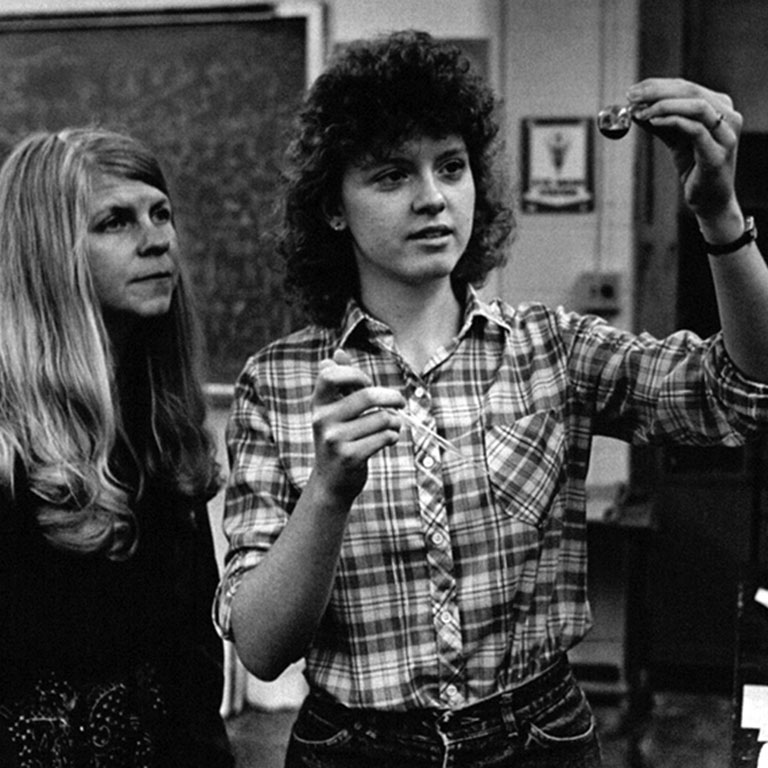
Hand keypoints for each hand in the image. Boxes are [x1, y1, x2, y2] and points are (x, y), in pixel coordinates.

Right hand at [310, 348, 403, 502]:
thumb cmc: (338, 440)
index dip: (355, 374)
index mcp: (318, 404)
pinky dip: (392, 436)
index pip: (330, 375)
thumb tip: (337, 353)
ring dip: (394, 421)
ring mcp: (334, 440)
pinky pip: (383, 437)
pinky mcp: (349, 457)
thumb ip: (339, 383)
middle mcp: (322, 420)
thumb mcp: (334, 411)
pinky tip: (389, 439)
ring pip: (381, 418)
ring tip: (393, 426)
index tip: (367, 384)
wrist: (331, 483)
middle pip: (366, 395)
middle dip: (392, 397)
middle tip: (400, 402)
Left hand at [627, 78, 741, 224]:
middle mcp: (728, 116)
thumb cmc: (694, 167)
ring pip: (696, 106)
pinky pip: (695, 130)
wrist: (709, 200)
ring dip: (663, 105)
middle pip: (691, 91)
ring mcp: (726, 135)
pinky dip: (672, 121)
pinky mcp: (718, 154)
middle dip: (657, 91)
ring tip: (640, 112)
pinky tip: (653, 122)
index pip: (687, 87)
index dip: (657, 85)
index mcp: (720, 107)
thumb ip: (659, 122)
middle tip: (632, 98)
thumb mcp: (674, 139)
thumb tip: (635, 108)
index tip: (632, 91)